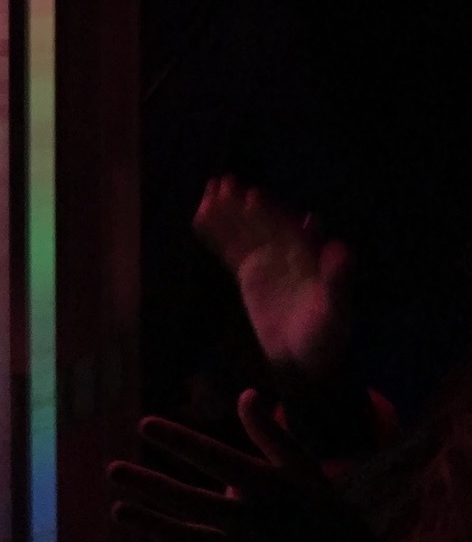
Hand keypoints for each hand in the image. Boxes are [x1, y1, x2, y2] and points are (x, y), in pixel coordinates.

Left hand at [108, 390, 353, 541]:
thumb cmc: (318, 507)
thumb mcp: (301, 466)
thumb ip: (270, 432)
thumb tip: (246, 394)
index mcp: (266, 487)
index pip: (215, 459)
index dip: (180, 441)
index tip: (145, 424)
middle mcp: (251, 522)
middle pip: (191, 502)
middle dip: (150, 485)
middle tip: (112, 469)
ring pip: (188, 540)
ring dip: (151, 525)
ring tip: (117, 509)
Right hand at [193, 176, 350, 383]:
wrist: (303, 357)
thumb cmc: (325, 336)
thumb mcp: (335, 311)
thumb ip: (338, 281)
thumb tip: (341, 248)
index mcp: (309, 255)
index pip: (287, 228)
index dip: (271, 212)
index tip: (252, 195)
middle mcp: (288, 250)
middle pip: (263, 222)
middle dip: (245, 204)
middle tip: (225, 183)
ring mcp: (267, 259)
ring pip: (244, 230)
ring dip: (227, 211)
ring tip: (208, 190)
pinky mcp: (249, 271)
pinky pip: (230, 248)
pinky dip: (216, 233)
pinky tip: (200, 214)